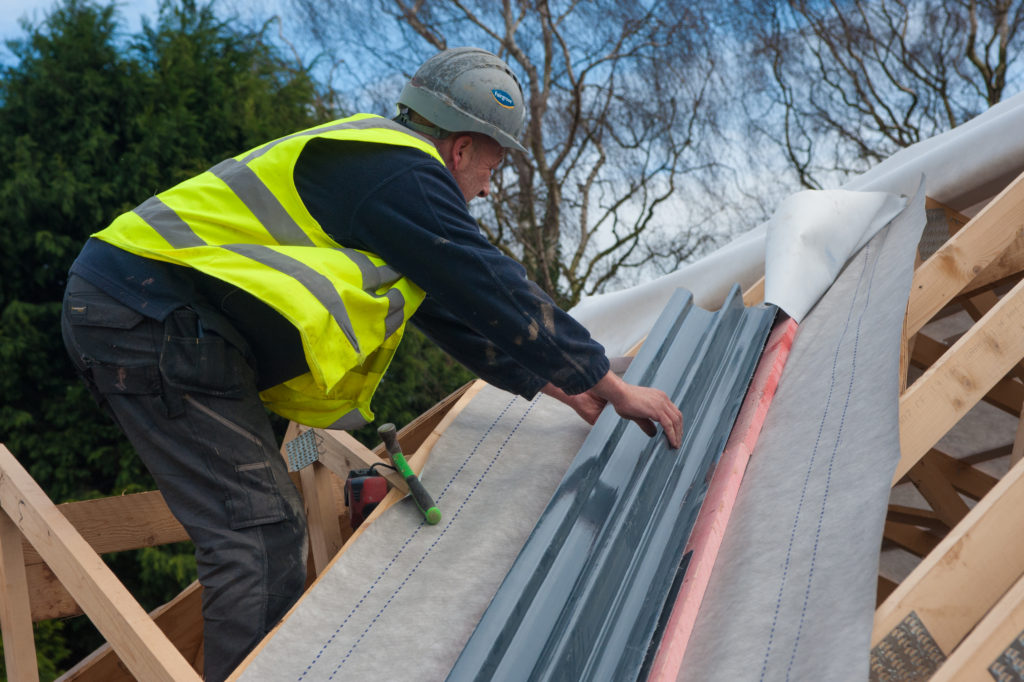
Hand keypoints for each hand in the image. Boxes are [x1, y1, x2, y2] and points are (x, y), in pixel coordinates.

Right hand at [543, 371, 682, 447]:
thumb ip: (647, 423)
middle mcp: (663, 398)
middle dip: (679, 430)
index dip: (676, 424)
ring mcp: (661, 403)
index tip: (675, 434)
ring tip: (675, 445)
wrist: (617, 393)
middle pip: (678, 416)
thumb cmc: (622, 400)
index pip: (673, 411)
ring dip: (677, 434)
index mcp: (659, 397)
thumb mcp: (637, 414)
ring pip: (675, 421)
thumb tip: (653, 433)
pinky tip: (671, 443)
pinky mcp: (656, 410)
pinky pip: (669, 425)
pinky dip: (672, 435)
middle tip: (677, 442)